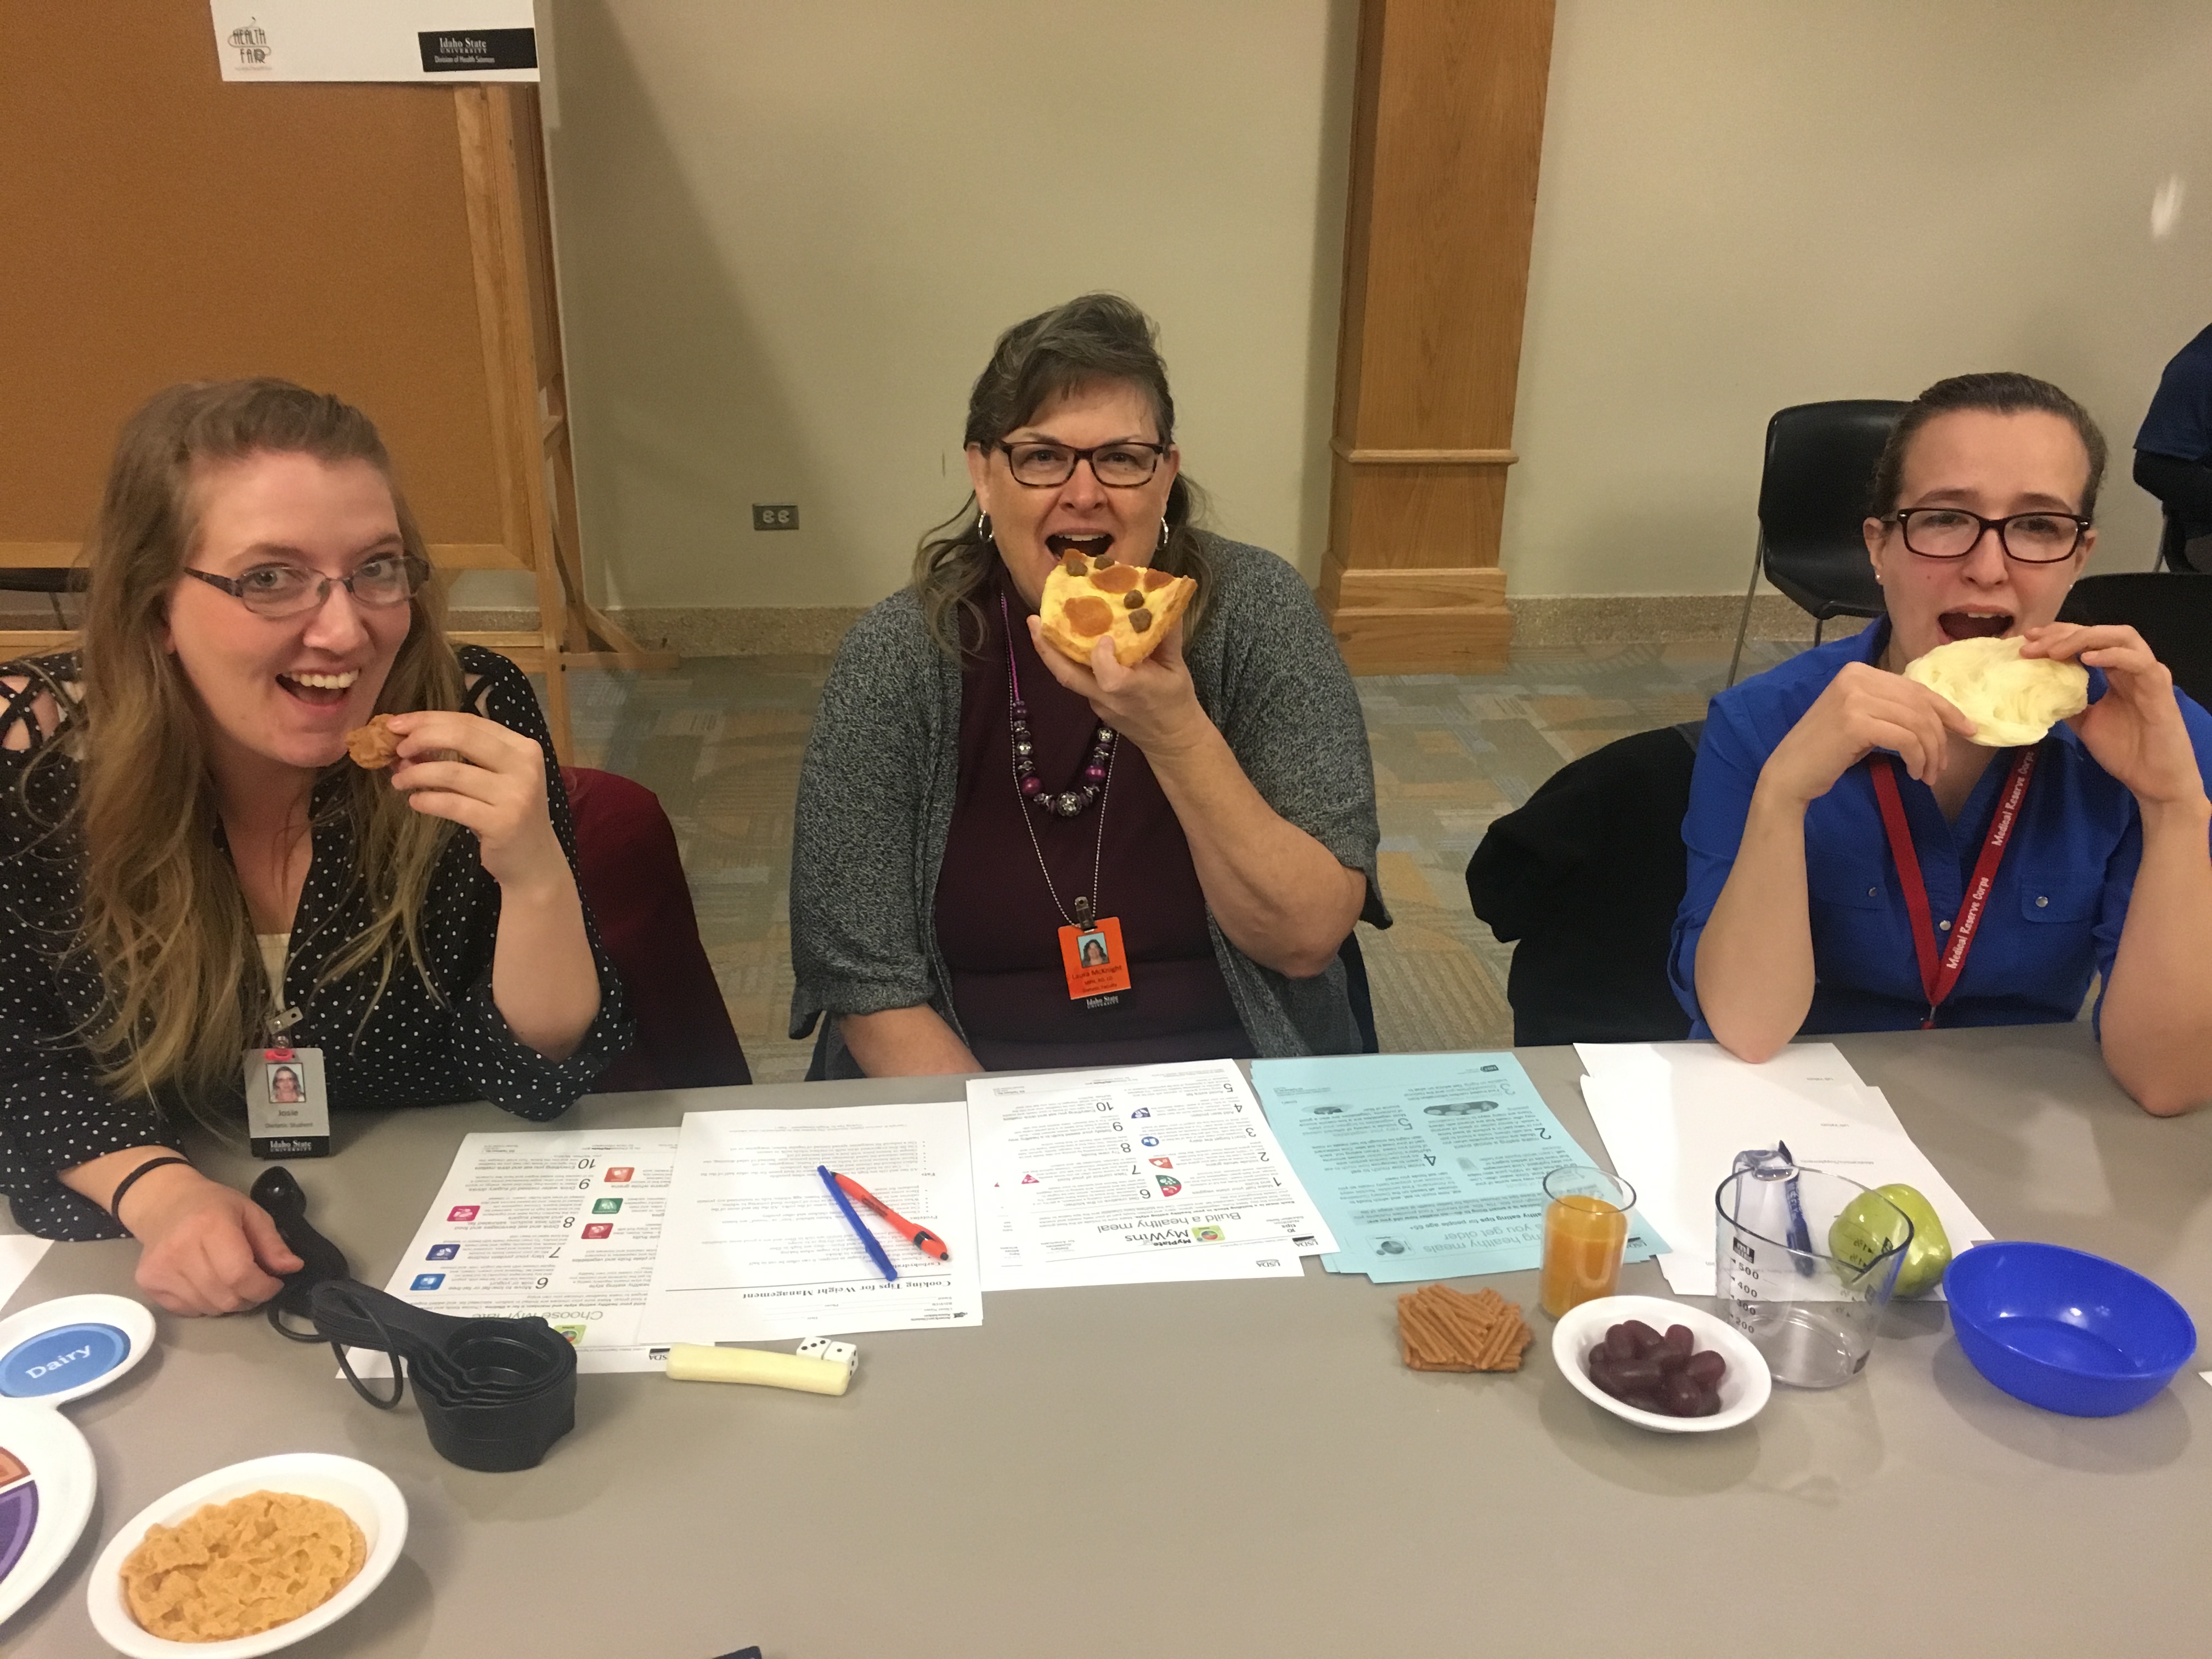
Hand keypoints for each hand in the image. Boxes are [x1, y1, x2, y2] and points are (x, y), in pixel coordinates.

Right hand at [121, 1166, 301, 1315]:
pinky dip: (206, 1304)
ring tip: (231, 1281)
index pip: (239, 1275)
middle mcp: (180, 1250)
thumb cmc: (212, 1206)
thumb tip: (292, 1268)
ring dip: (228, 1302)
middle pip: (225, 1297)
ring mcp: (160, 1270)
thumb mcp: (250, 1213)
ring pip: (208, 1308)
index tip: (274, 1284)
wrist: (164, 1203)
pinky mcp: (148, 1283)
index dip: (263, 1288)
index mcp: (210, 1226)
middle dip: (249, 1297)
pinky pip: (188, 1310)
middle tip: (254, 1283)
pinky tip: (208, 1283)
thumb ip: (272, 1242)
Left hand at [385, 711, 569, 893]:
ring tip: (398, 781)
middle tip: (397, 750)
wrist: (535, 862)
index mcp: (523, 748)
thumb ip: (460, 760)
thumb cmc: (507, 815)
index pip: (469, 722)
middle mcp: (524, 766)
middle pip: (462, 737)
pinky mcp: (503, 823)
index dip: (428, 719)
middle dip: (421, 738)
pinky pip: (453, 804)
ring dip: (417, 773)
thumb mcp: (491, 781)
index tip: (396, 724)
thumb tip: (408, 746)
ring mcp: (516, 795)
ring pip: (453, 771)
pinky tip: (415, 801)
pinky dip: (427, 800)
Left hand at [1025, 615, 1211, 757]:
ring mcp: (1097, 704)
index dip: (1102, 656)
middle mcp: (1108, 699)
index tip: (1106, 637)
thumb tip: (1166, 601)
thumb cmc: (1176, 703)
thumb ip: (1168, 638)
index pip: (1109, 677)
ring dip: (1050, 652)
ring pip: (1067, 677)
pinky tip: (1064, 639)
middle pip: (1068, 677)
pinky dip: (1067, 658)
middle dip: (1047, 648)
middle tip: (1033, 620)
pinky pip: (1076, 678)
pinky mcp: (1093, 704)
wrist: (1170, 741)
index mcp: (1132, 690)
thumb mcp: (1178, 669)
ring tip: (1039, 624)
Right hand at [1756, 661, 1976, 806]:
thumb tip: (1940, 717)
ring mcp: (1855, 698)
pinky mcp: (1855, 723)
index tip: (1968, 730)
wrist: (1789, 774)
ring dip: (1931, 753)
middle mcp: (1857, 678)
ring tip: (1928, 774)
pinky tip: (1914, 772)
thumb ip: (1890, 709)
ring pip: (1917, 723)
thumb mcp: (1862, 720)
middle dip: (1940, 738)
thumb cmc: (1825, 752)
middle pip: (1920, 705)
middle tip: (1940, 766)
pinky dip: (1918, 758)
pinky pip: (1906, 739)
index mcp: (1859, 672)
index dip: (1947, 710)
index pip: (1916, 688)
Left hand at [2024, 623, 2207, 808]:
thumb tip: (2037, 692)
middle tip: (2032, 643)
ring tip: (2055, 651)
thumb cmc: (2124, 750)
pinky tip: (2086, 659)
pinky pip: (2138, 661)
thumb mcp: (2084, 722)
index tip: (2027, 640)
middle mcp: (2132, 666)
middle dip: (2064, 633)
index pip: (2087, 640)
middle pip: (2100, 632)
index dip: (2058, 635)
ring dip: (2084, 639)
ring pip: (2121, 637)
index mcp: (2115, 671)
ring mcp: (2147, 674)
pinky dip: (2111, 655)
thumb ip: (2067, 702)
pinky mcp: (2159, 687)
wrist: (2152, 777)